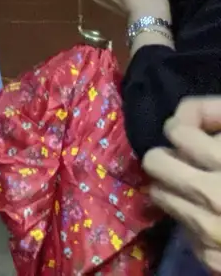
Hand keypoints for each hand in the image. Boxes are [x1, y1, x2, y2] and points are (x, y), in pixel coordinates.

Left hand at [144, 99, 220, 272]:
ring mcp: (211, 232)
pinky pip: (185, 232)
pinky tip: (212, 218)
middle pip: (155, 161)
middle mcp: (213, 195)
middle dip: (170, 156)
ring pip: (161, 196)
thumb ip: (217, 116)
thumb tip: (188, 110)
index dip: (189, 122)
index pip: (178, 129)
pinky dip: (193, 222)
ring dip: (175, 188)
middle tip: (191, 158)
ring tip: (198, 186)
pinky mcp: (213, 261)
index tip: (198, 126)